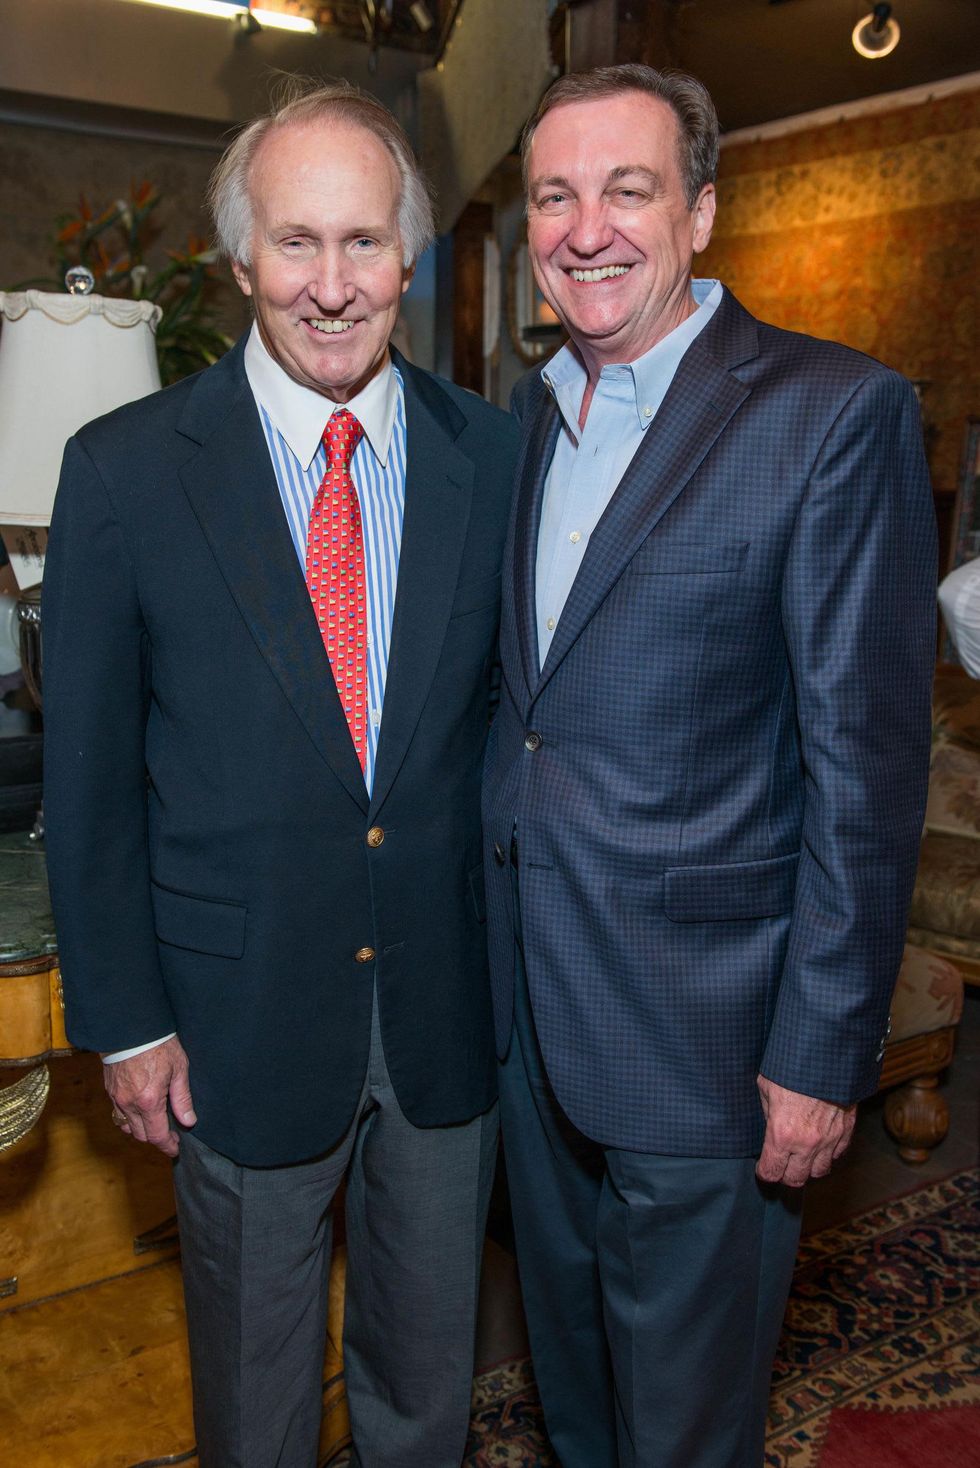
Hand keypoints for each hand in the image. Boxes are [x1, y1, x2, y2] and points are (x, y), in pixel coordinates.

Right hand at [102, 1036, 196, 1157]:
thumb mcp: (179, 1068)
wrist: (130, 1027)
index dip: (167, 1146)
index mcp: (149, 1101)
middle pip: (141, 1135)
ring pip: (127, 1127)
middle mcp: (130, 1104)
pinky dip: (129, 1119)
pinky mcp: (110, 1091)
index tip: (175, 1149)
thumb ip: (183, 1098)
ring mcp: (117, 1098)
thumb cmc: (158, 1044)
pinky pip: (118, 1114)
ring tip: (155, 1123)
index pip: (157, 1135)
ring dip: (141, 1130)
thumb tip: (189, 1121)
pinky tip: (140, 1111)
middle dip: (156, 1138)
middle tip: (170, 1134)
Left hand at [755, 1075, 855, 1187]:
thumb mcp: (766, 1087)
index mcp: (781, 1134)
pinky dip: (829, 1154)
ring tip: (802, 1158)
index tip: (763, 1168)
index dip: (765, 1172)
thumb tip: (770, 1124)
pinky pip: (838, 1154)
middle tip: (781, 1166)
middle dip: (785, 1175)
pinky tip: (821, 1145)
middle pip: (796, 1179)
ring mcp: (829, 1139)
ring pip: (820, 1171)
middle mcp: (806, 1143)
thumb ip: (768, 1112)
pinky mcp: (846, 1130)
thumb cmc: (791, 1067)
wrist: (825, 1053)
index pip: (771, 1171)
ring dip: (809, 1168)